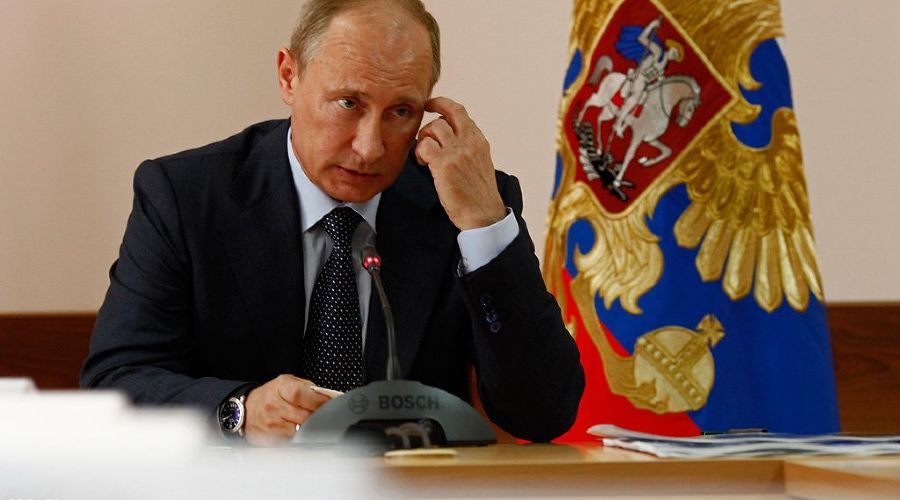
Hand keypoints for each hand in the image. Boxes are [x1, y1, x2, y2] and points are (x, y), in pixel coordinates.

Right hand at [243, 374, 329, 445]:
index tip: (330, 404)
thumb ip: (307, 388)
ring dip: (309, 428)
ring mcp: (271, 424)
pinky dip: (298, 437)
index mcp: (280, 388)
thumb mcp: (287, 382)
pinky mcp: (269, 439)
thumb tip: (327, 397)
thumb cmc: (271, 395)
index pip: (300, 394)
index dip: (318, 401)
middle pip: (304, 416)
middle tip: (324, 416)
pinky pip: (292, 441)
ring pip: (300, 431)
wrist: (246, 410)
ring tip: (309, 423)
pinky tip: (297, 430)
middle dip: (318, 417)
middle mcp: (273, 406)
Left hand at [415, 97, 505, 230]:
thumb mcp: (480, 163)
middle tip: (424, 136)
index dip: (442, 105)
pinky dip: (419, 152)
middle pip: (445, 114)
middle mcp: (470, 142)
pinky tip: (422, 163)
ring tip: (424, 156)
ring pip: (433, 127)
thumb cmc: (478, 195)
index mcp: (479, 141)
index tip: (431, 105)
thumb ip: (467, 147)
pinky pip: (424, 145)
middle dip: (429, 121)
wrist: (483, 214)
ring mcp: (457, 152)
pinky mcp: (444, 164)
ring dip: (423, 139)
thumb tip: (449, 137)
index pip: (460, 112)